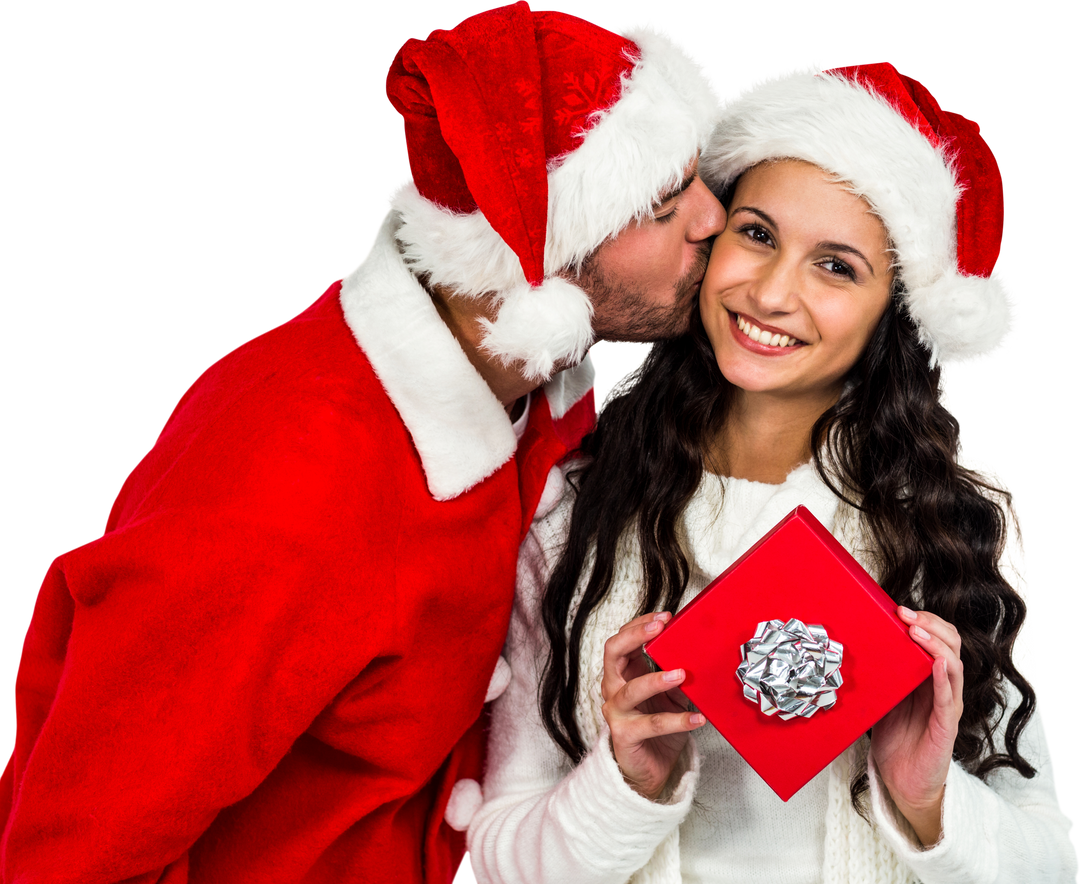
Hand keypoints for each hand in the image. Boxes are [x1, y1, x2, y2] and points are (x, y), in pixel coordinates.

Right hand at [600, 612, 705, 800]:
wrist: (650, 771)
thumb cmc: (658, 729)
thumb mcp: (672, 697)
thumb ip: (679, 677)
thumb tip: (701, 657)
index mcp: (623, 673)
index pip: (623, 639)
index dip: (640, 624)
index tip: (665, 616)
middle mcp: (613, 688)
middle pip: (613, 652)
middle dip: (636, 636)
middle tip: (660, 628)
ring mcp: (616, 712)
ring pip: (630, 690)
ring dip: (656, 680)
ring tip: (681, 674)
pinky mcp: (624, 735)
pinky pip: (651, 725)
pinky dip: (676, 720)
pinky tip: (696, 718)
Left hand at [870, 605, 963, 845]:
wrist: (901, 780)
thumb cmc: (894, 738)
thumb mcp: (881, 697)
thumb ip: (877, 675)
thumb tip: (851, 647)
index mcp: (925, 677)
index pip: (935, 638)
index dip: (923, 621)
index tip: (898, 610)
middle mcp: (941, 686)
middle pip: (949, 644)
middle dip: (930, 625)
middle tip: (906, 615)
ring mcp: (947, 705)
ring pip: (954, 665)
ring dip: (936, 644)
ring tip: (917, 632)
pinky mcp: (946, 726)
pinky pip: (949, 698)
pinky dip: (945, 679)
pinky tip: (938, 665)